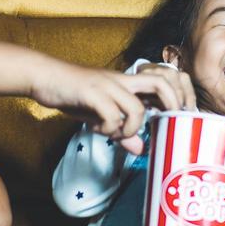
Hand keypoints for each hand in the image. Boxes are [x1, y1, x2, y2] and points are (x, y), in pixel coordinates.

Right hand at [30, 62, 190, 154]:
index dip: (179, 97)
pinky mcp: (91, 92)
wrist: (44, 76)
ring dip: (132, 128)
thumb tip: (142, 149)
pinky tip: (98, 129)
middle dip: (173, 106)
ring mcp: (108, 85)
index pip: (166, 81)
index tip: (179, 119)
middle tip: (166, 126)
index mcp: (129, 82)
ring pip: (137, 107)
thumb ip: (122, 130)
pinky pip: (111, 115)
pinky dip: (109, 129)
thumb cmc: (75, 94)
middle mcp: (123, 80)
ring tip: (118, 133)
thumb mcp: (101, 115)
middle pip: (162, 82)